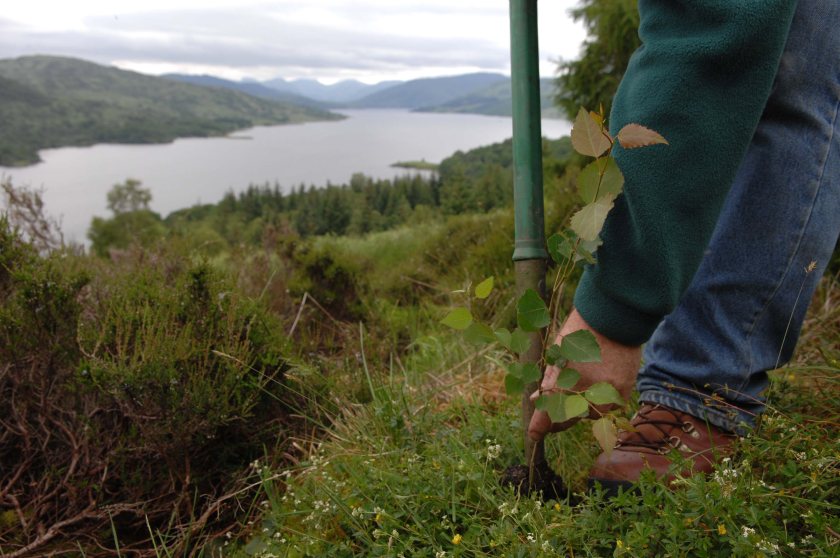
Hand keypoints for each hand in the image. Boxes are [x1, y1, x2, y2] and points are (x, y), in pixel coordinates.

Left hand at [527, 309, 640, 440]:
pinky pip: (608, 407)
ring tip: (577, 386)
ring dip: (580, 407)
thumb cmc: (579, 332)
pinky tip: (594, 385)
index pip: (549, 416)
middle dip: (558, 415)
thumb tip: (537, 400)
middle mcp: (587, 394)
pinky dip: (599, 401)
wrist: (613, 316)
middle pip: (569, 418)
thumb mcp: (557, 354)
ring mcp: (607, 395)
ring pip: (589, 415)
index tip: (534, 435)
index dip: (539, 428)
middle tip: (551, 407)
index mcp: (565, 384)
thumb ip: (548, 381)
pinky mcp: (623, 391)